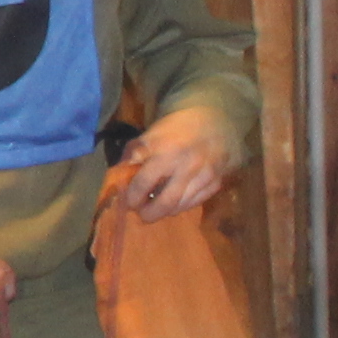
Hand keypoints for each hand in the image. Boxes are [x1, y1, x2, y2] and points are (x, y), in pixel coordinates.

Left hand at [118, 106, 242, 221]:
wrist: (214, 121)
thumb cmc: (175, 129)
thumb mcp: (150, 136)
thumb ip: (134, 156)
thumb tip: (120, 177)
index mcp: (166, 152)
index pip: (143, 183)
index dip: (133, 197)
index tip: (129, 202)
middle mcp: (187, 166)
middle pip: (166, 202)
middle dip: (150, 214)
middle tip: (142, 216)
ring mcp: (205, 176)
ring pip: (182, 205)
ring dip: (167, 211)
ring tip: (157, 209)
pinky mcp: (217, 182)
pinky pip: (197, 202)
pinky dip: (183, 206)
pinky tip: (175, 203)